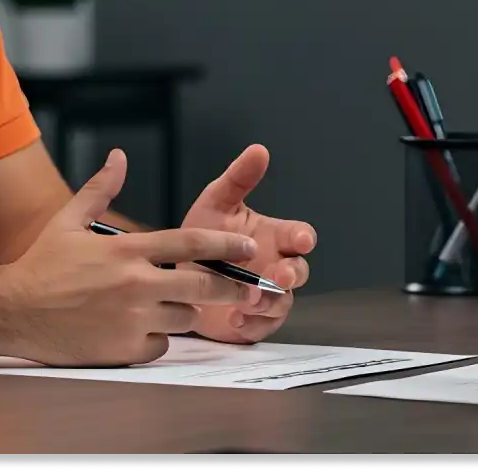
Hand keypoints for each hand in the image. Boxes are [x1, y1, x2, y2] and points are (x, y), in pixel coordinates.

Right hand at [0, 149, 256, 365]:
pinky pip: (161, 345)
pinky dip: (158, 339)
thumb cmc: (40, 265)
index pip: (191, 242)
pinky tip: (141, 330)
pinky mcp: (123, 348)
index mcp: (128, 250)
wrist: (11, 310)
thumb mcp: (69, 220)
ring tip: (166, 305)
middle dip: (228, 287)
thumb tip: (118, 157)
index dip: (226, 245)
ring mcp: (132, 318)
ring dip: (183, 312)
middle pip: (203, 286)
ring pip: (184, 317)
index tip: (249, 248)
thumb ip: (101, 189)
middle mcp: (136, 284)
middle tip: (240, 288)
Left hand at [179, 144, 316, 343]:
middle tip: (279, 276)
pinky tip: (234, 320)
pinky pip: (262, 327)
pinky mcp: (252, 322)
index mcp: (273, 238)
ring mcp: (267, 297)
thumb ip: (238, 179)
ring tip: (248, 301)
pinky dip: (251, 324)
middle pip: (299, 272)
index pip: (299, 236)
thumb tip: (259, 150)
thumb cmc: (203, 240)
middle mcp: (275, 267)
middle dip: (292, 274)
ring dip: (269, 302)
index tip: (301, 240)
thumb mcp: (216, 205)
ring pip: (283, 302)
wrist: (174, 278)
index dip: (303, 238)